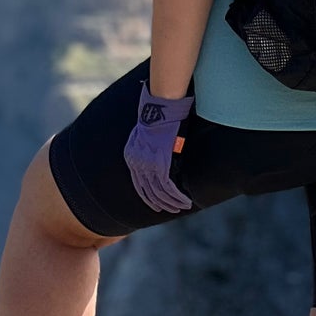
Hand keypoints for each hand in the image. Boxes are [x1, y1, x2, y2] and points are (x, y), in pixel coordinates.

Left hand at [123, 81, 193, 213]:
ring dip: (171, 203)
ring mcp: (149, 165)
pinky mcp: (162, 164)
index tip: (156, 202)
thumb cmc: (156, 115)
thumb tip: (153, 157)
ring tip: (179, 207)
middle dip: (159, 203)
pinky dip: (177, 197)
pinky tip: (185, 201)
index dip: (148, 196)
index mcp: (131, 156)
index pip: (138, 184)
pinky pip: (169, 188)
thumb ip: (145, 148)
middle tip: (169, 209)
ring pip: (159, 193)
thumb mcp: (143, 133)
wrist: (160, 106)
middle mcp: (138, 163)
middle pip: (148, 192)